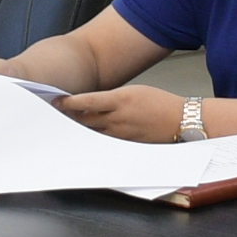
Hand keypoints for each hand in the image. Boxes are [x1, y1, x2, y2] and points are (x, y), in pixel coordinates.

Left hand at [56, 85, 191, 142]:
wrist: (180, 119)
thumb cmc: (160, 103)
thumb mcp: (134, 92)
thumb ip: (112, 99)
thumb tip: (93, 103)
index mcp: (121, 99)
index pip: (88, 102)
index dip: (70, 103)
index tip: (57, 102)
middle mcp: (119, 118)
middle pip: (86, 119)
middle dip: (71, 117)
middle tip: (57, 115)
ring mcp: (122, 133)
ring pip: (94, 132)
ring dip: (81, 128)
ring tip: (68, 126)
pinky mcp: (127, 144)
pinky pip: (106, 141)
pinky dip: (96, 138)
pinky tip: (90, 136)